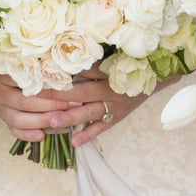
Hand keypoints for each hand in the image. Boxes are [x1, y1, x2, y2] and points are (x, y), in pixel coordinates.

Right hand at [0, 66, 73, 142]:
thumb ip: (41, 65)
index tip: (71, 86)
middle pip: (26, 102)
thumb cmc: (15, 65)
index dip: (50, 84)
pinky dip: (28, 135)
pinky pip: (14, 130)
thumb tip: (68, 71)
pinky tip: (42, 136)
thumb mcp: (25, 60)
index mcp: (3, 73)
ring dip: (43, 121)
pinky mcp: (1, 119)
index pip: (29, 81)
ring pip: (19, 120)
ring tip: (62, 120)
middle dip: (52, 105)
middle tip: (74, 104)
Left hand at [41, 67, 158, 147]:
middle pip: (82, 92)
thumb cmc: (132, 63)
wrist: (157, 76)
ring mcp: (115, 104)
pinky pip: (101, 127)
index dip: (62, 70)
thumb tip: (67, 54)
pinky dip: (88, 134)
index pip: (82, 69)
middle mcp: (111, 87)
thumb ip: (92, 59)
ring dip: (71, 117)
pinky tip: (74, 141)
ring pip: (89, 112)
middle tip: (38, 96)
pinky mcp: (118, 116)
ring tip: (52, 122)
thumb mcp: (114, 56)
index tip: (41, 71)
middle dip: (59, 94)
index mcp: (108, 69)